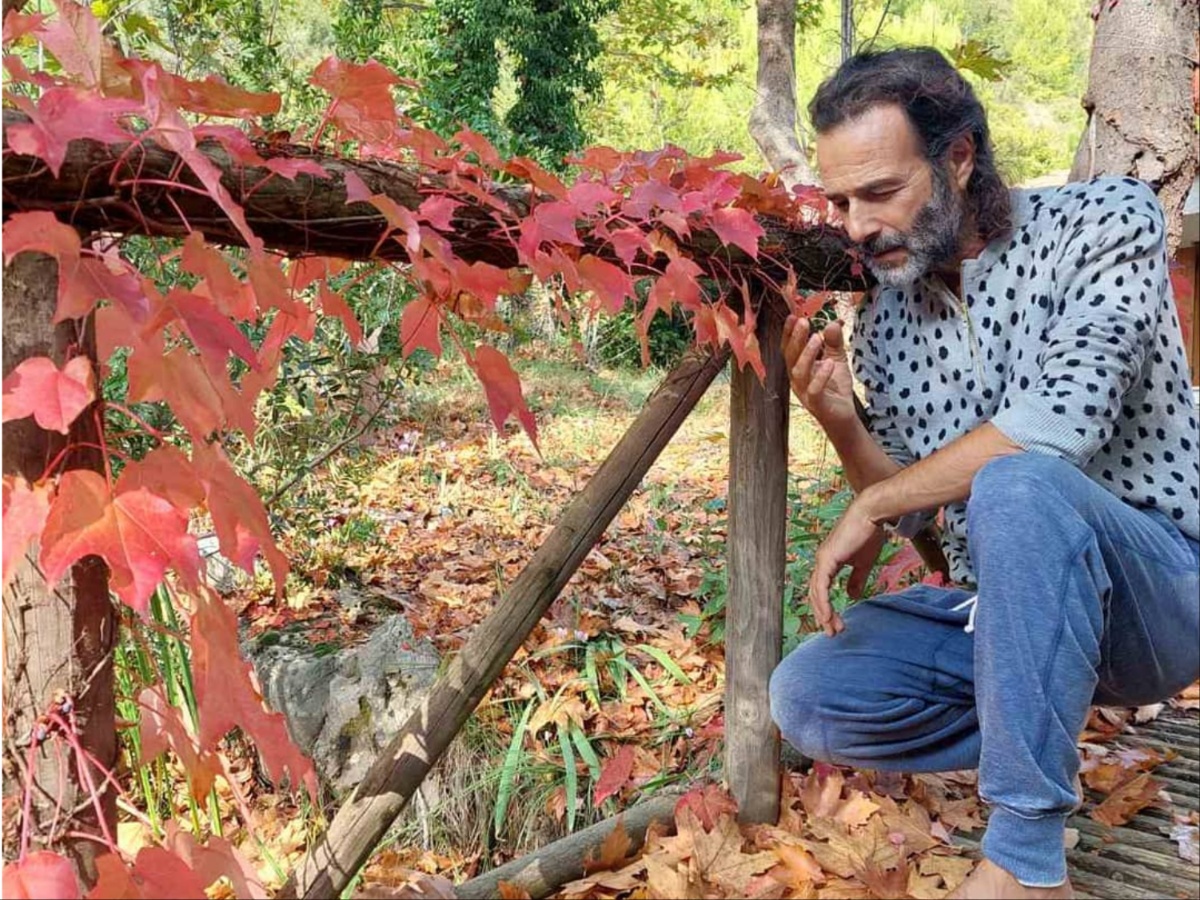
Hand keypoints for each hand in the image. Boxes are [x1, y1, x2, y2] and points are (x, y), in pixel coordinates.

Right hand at [782, 316, 857, 430]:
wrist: (843, 416)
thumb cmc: (835, 387)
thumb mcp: (836, 359)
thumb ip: (833, 342)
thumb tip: (832, 323)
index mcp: (798, 367)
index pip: (789, 348)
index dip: (789, 333)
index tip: (793, 316)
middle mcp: (797, 379)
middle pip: (790, 357)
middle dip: (795, 339)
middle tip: (803, 322)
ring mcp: (804, 392)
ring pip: (799, 372)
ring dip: (806, 354)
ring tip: (817, 338)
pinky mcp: (816, 403)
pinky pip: (814, 389)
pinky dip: (821, 376)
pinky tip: (828, 363)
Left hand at [809, 497, 886, 636]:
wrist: (870, 515)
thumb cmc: (868, 534)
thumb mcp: (862, 563)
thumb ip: (856, 580)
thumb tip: (851, 596)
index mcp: (828, 562)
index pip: (822, 590)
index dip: (827, 608)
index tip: (836, 624)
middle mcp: (821, 561)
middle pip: (816, 595)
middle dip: (824, 615)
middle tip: (832, 632)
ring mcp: (822, 560)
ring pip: (816, 593)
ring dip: (823, 613)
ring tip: (832, 629)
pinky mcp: (827, 559)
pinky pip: (822, 586)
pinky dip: (824, 602)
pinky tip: (827, 616)